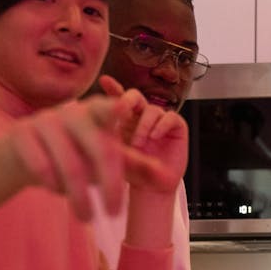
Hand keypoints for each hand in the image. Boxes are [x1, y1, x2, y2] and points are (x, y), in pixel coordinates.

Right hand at [10, 96, 127, 220]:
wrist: (27, 151)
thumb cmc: (75, 151)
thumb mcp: (105, 156)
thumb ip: (135, 164)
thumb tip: (167, 178)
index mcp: (95, 113)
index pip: (109, 109)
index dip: (118, 108)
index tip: (126, 107)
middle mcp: (72, 114)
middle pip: (99, 149)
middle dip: (110, 184)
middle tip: (114, 212)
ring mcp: (46, 122)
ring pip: (71, 164)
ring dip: (80, 196)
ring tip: (86, 217)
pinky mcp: (22, 135)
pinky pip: (40, 165)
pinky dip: (52, 185)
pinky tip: (57, 193)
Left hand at [99, 75, 188, 194]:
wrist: (153, 188)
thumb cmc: (133, 172)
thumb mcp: (116, 154)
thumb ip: (108, 137)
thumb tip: (94, 123)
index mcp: (127, 120)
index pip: (119, 99)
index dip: (113, 88)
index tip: (104, 81)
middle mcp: (143, 117)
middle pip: (136, 96)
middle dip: (128, 100)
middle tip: (123, 108)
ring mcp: (160, 121)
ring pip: (152, 109)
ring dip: (144, 125)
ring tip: (138, 143)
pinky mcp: (177, 127)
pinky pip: (170, 117)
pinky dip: (161, 125)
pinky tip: (154, 136)